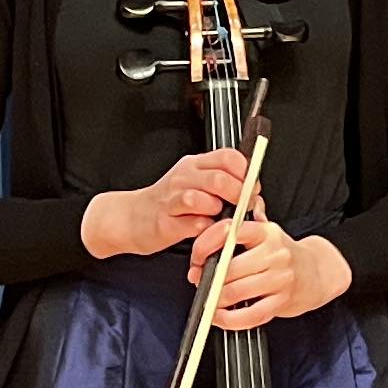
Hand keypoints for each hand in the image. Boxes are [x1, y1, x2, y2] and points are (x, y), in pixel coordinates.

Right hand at [81, 150, 249, 261]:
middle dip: (239, 194)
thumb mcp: (195, 184)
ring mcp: (173, 199)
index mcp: (194, 165)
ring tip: (220, 218)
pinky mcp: (167, 222)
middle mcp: (184, 178)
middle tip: (244, 205)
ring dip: (218, 211)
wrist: (132, 218)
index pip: (228, 157)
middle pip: (219, 178)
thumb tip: (254, 193)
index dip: (246, 172)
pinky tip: (206, 230)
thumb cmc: (169, 204)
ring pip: (203, 199)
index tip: (253, 187)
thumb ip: (222, 183)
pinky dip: (205, 229)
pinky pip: (194, 224)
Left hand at [190, 215, 350, 331]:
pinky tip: (221, 317)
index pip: (228, 232)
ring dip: (215, 300)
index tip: (197, 257)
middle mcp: (274, 254)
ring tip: (209, 301)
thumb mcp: (267, 231)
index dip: (204, 245)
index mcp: (265, 232)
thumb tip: (213, 219)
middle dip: (207, 279)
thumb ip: (241, 225)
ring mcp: (280, 279)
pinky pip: (251, 315)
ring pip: (236, 292)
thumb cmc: (285, 254)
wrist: (318, 272)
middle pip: (228, 268)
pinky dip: (230, 320)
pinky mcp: (282, 302)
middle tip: (199, 281)